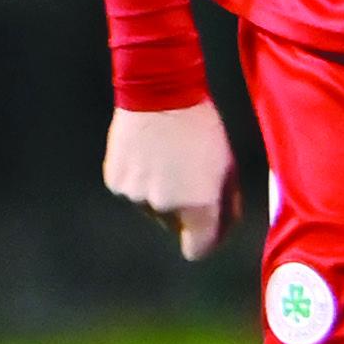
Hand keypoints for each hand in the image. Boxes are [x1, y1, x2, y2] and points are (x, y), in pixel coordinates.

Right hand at [103, 102, 238, 260]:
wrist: (159, 92)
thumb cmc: (201, 126)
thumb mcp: (228, 165)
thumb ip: (227, 204)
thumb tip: (222, 227)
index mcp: (198, 205)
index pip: (198, 250)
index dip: (205, 241)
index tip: (207, 228)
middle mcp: (164, 207)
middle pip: (175, 226)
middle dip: (183, 210)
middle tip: (187, 178)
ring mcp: (135, 196)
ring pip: (151, 209)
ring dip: (159, 196)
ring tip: (166, 161)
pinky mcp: (115, 182)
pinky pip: (132, 192)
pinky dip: (139, 181)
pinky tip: (147, 156)